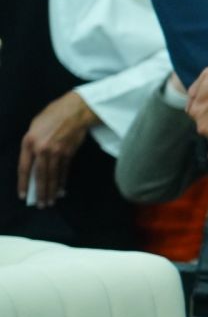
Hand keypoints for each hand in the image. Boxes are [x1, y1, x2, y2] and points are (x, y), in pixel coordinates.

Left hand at [17, 91, 95, 206]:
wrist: (74, 111)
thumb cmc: (52, 115)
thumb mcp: (34, 127)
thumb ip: (31, 144)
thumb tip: (32, 161)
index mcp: (29, 142)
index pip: (24, 168)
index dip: (23, 183)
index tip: (23, 196)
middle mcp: (42, 149)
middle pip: (40, 176)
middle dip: (40, 192)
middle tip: (40, 205)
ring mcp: (56, 152)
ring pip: (53, 176)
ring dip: (52, 190)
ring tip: (50, 202)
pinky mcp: (69, 153)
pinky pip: (64, 171)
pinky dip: (63, 181)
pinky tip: (62, 190)